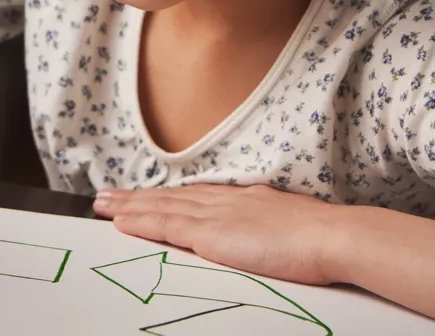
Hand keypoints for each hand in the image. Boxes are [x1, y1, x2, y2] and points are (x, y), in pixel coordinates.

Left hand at [93, 184, 344, 285]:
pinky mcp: (212, 233)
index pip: (194, 197)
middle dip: (136, 198)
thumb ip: (265, 227)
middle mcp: (225, 200)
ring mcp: (217, 215)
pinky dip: (141, 222)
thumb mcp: (287, 226)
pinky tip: (121, 222)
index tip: (144, 196)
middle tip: (106, 197)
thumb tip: (256, 235)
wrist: (333, 236)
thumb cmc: (321, 238)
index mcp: (243, 199)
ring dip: (128, 207)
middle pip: (171, 197)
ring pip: (161, 208)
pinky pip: (166, 226)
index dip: (165, 197)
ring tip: (102, 205)